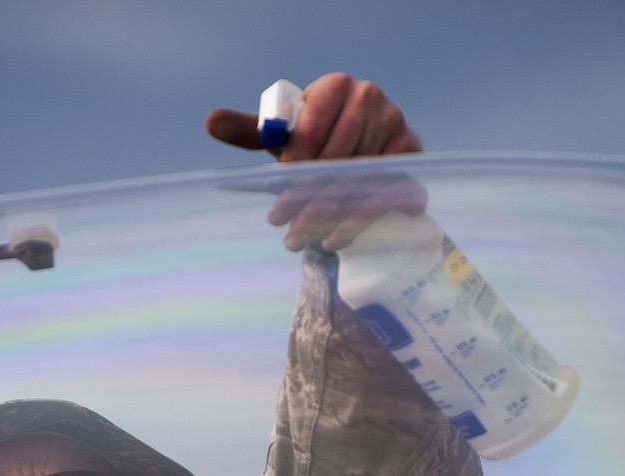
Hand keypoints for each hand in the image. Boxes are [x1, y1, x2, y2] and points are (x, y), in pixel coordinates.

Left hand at [206, 74, 427, 250]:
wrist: (365, 156)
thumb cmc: (317, 144)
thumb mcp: (284, 137)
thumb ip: (251, 129)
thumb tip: (210, 121)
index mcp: (336, 85)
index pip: (314, 122)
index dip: (295, 159)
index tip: (278, 189)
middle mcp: (371, 97)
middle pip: (336, 154)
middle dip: (306, 195)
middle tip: (282, 225)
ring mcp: (398, 125)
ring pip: (358, 178)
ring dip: (329, 215)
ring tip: (300, 240)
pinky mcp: (414, 156)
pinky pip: (385, 193)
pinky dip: (360, 221)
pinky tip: (336, 240)